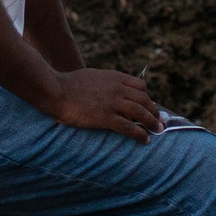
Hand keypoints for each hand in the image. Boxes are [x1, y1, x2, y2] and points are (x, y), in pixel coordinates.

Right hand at [43, 66, 162, 141]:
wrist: (56, 90)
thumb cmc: (67, 84)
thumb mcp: (91, 76)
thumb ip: (103, 82)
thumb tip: (105, 88)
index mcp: (114, 77)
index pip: (139, 85)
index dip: (147, 96)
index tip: (149, 105)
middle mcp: (118, 88)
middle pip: (144, 99)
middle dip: (154, 111)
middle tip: (159, 120)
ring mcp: (113, 103)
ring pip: (141, 113)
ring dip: (152, 123)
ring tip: (157, 130)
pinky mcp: (107, 117)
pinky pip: (130, 127)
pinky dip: (140, 134)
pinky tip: (145, 140)